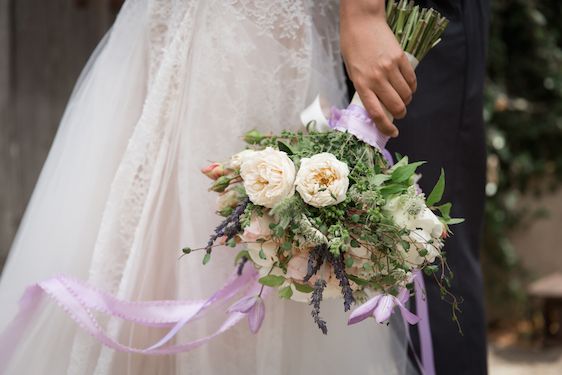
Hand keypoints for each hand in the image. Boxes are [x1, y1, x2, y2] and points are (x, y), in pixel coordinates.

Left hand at [340, 0, 416, 136]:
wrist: (362, 22)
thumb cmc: (352, 47)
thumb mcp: (352, 72)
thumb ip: (364, 88)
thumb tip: (376, 105)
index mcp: (361, 84)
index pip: (376, 113)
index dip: (386, 127)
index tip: (392, 132)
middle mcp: (376, 79)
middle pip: (396, 106)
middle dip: (400, 114)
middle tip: (398, 113)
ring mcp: (390, 68)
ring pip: (406, 94)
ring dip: (406, 101)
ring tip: (402, 98)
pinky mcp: (401, 58)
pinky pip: (412, 80)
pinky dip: (412, 87)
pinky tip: (408, 86)